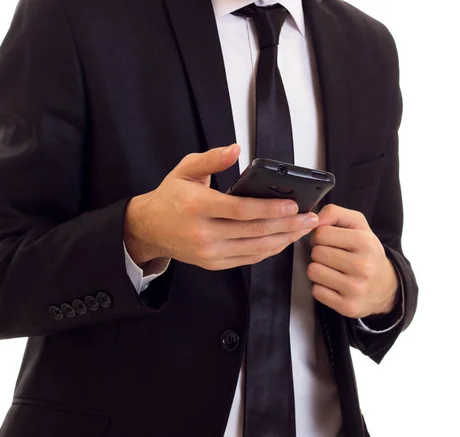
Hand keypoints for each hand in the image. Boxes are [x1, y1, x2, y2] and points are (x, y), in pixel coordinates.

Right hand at [124, 144, 318, 270]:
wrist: (149, 229)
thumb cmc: (170, 197)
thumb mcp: (185, 170)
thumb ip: (211, 159)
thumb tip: (235, 149)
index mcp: (197, 207)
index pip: (240, 210)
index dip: (269, 209)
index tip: (293, 205)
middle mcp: (203, 233)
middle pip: (253, 231)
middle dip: (287, 225)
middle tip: (310, 218)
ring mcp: (209, 252)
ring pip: (254, 249)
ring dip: (283, 240)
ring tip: (303, 230)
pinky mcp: (213, 263)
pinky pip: (247, 260)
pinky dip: (268, 251)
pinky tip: (283, 241)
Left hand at [306, 204, 398, 317]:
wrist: (387, 287)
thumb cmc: (366, 252)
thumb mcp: (357, 225)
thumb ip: (334, 213)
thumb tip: (314, 219)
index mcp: (365, 242)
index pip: (321, 233)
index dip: (320, 236)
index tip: (330, 242)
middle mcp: (363, 266)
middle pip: (316, 253)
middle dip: (319, 253)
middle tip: (332, 257)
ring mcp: (355, 288)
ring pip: (313, 271)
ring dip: (318, 270)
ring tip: (332, 270)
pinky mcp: (348, 306)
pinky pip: (316, 291)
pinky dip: (321, 287)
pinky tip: (334, 284)